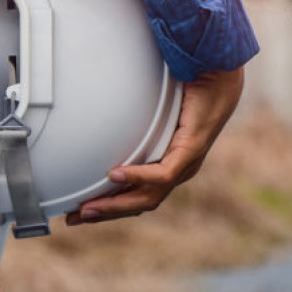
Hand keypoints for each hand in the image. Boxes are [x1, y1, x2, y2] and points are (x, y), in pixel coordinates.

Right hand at [66, 66, 243, 224]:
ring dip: (116, 203)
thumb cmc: (186, 90)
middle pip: (140, 204)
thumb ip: (131, 122)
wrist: (217, 74)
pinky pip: (163, 173)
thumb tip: (101, 115)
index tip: (80, 212)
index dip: (110, 207)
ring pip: (149, 197)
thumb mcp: (153, 113)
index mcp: (170, 165)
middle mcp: (179, 170)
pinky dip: (137, 176)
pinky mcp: (191, 151)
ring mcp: (186, 164)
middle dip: (106, 212)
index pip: (138, 196)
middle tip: (74, 217)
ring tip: (88, 207)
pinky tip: (115, 176)